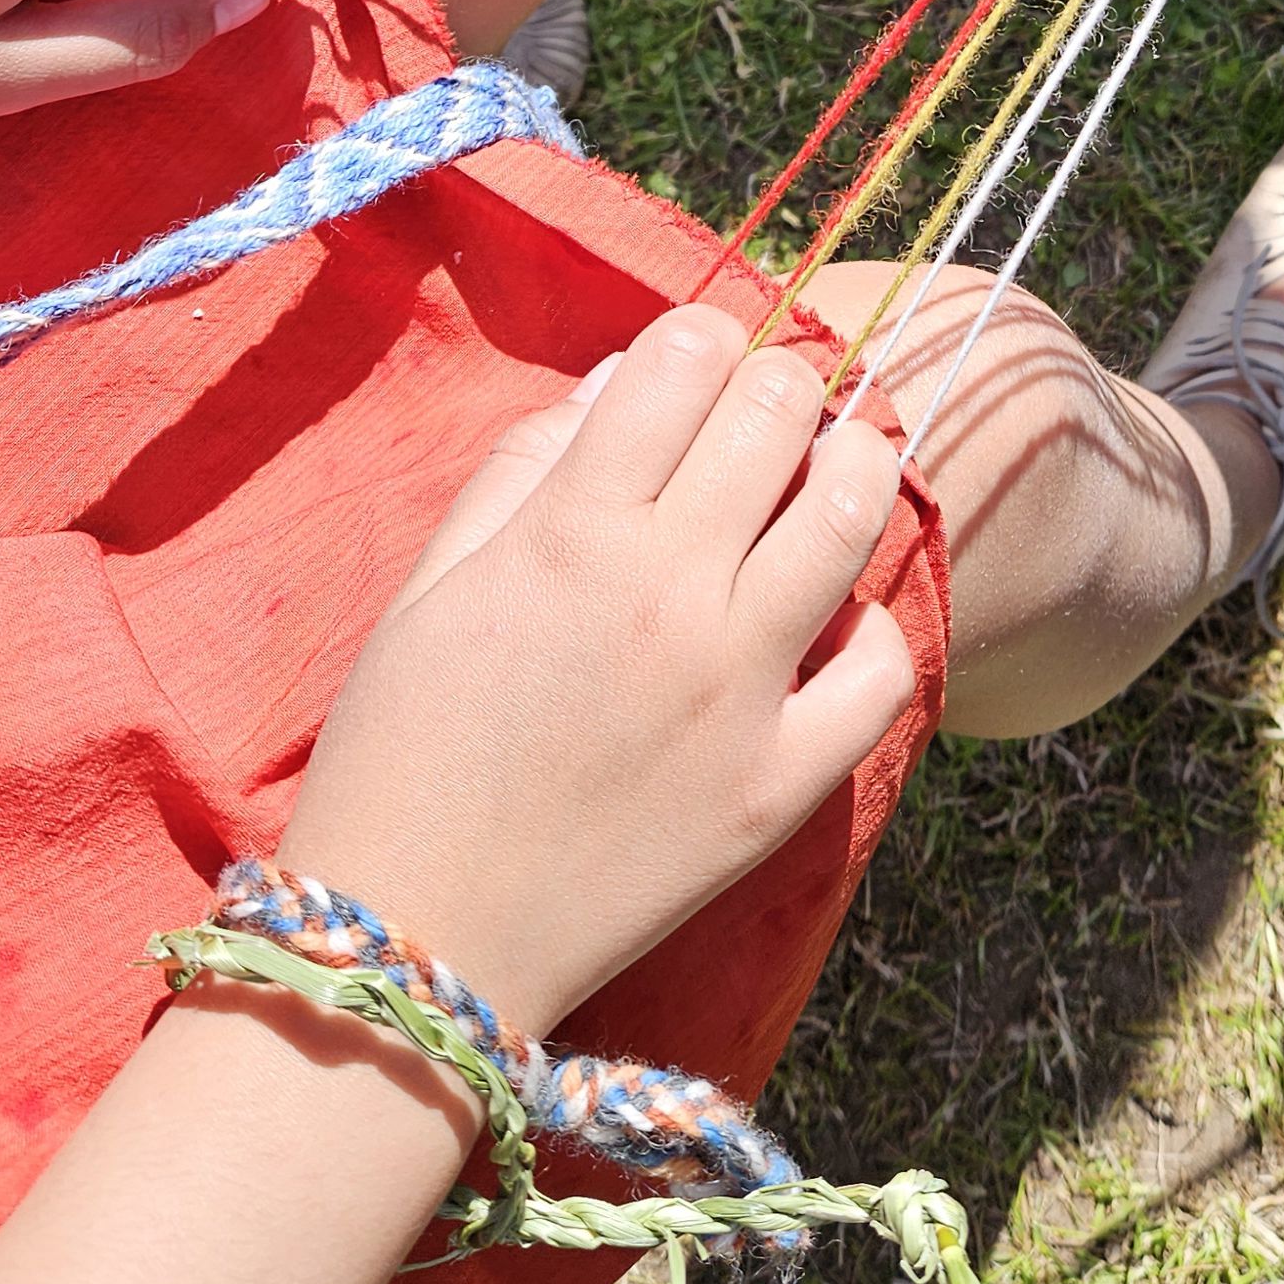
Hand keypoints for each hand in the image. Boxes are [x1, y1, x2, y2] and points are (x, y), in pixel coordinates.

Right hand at [283, 307, 917, 1034]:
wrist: (416, 945)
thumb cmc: (400, 754)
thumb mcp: (430, 584)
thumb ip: (525, 465)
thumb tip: (623, 379)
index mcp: (570, 532)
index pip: (686, 359)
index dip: (698, 339)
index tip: (694, 364)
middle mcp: (669, 593)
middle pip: (781, 413)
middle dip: (778, 386)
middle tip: (762, 413)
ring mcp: (738, 690)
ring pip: (853, 513)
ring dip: (850, 466)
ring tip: (826, 474)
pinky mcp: (780, 785)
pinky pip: (883, 671)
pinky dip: (872, 628)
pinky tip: (828, 623)